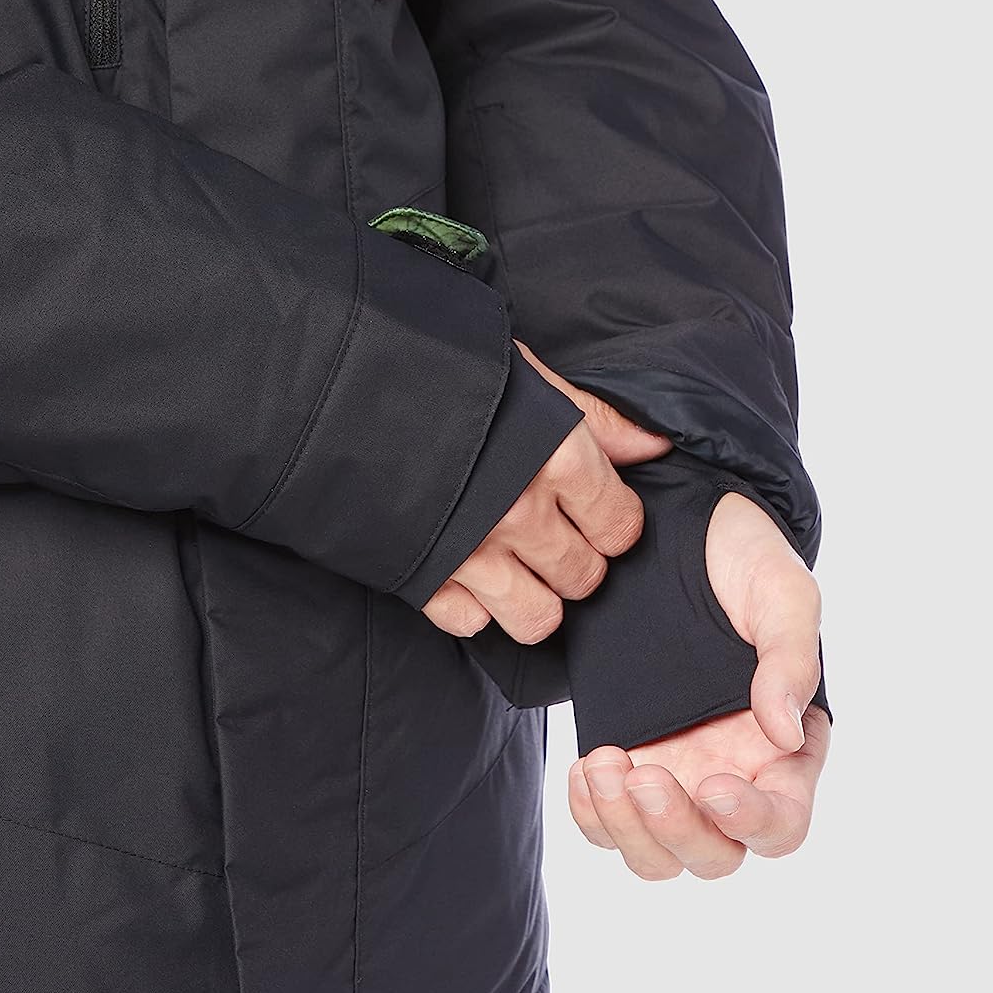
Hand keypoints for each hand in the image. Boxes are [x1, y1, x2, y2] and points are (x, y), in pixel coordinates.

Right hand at [422, 340, 673, 643]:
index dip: (613, 523)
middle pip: (586, 577)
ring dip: (535, 599)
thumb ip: (596, 418)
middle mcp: (522, 512)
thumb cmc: (440, 369)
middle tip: (554, 538)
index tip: (594, 512)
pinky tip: (465, 573)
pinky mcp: (423, 577)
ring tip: (518, 569)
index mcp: (558, 458)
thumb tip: (655, 446)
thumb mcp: (528, 375)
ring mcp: (472, 553)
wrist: (337, 384)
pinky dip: (472, 606)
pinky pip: (470, 624)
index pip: (621, 528)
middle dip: (577, 562)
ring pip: (539, 618)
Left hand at [568, 487, 828, 878]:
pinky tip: (586, 767)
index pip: (782, 825)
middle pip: (714, 856)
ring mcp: (675, 773)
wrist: (674, 532)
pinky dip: (591, 814)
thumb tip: (785, 733)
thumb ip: (791, 658)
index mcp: (787, 751)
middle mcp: (733, 776)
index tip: (714, 785)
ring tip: (604, 762)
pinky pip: (605, 824)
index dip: (752, 823)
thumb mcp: (783, 593)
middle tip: (643, 774)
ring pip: (655, 855)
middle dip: (675, 831)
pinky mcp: (626, 759)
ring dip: (625, 828)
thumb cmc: (742, 561)